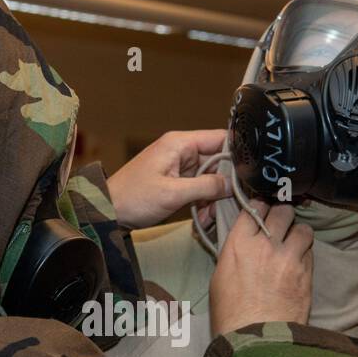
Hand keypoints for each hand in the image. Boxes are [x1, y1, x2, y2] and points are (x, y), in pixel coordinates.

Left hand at [107, 129, 229, 228]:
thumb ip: (206, 186)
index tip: (248, 174)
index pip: (220, 138)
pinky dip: (204, 202)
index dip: (237, 155)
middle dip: (224, 184)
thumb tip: (231, 184)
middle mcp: (182, 151)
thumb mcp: (173, 193)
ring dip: (214, 197)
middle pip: (218, 161)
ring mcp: (180, 167)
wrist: (109, 211)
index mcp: (180, 143)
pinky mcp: (177, 181)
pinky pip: (200, 188)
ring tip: (210, 217)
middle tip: (229, 203)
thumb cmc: (133, 198)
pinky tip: (203, 218)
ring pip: (211, 178)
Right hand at [210, 201, 313, 335]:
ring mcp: (289, 257)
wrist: (256, 339)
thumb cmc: (230, 315)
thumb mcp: (220, 279)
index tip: (262, 211)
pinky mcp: (306, 272)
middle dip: (283, 215)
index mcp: (239, 244)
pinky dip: (306, 253)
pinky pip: (311, 251)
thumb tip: (244, 245)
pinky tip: (299, 262)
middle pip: (282, 210)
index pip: (254, 208)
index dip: (260, 206)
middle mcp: (265, 244)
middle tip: (282, 224)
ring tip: (295, 242)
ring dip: (299, 233)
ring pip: (303, 228)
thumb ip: (235, 254)